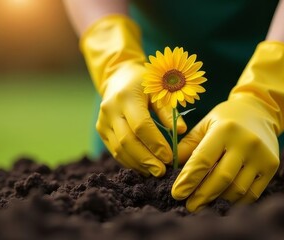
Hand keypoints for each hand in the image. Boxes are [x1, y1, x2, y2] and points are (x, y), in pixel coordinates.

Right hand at [96, 62, 185, 176]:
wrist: (118, 77)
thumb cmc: (145, 83)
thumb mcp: (159, 91)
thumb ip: (169, 111)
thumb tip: (182, 131)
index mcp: (126, 96)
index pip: (141, 125)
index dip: (155, 143)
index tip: (169, 157)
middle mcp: (110, 109)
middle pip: (127, 141)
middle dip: (146, 159)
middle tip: (162, 172)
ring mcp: (102, 121)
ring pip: (119, 149)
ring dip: (138, 164)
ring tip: (154, 172)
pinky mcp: (101, 130)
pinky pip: (114, 150)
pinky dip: (130, 162)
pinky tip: (143, 168)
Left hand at [172, 41, 283, 211]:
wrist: (260, 110)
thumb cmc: (226, 119)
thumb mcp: (205, 125)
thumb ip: (188, 146)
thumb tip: (170, 169)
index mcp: (225, 129)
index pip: (202, 160)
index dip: (188, 180)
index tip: (177, 194)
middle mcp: (246, 142)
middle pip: (221, 178)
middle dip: (202, 196)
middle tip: (189, 207)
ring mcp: (262, 155)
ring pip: (237, 189)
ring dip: (218, 199)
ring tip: (205, 203)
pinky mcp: (272, 166)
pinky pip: (252, 193)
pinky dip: (235, 201)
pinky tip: (223, 200)